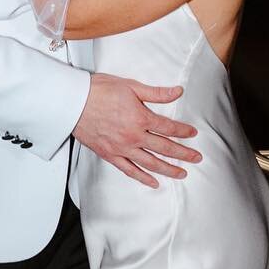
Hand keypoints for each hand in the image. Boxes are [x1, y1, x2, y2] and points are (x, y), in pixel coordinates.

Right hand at [73, 73, 201, 186]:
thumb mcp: (131, 86)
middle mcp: (134, 137)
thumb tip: (178, 91)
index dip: (183, 131)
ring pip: (151, 163)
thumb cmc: (99, 91)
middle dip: (183, 154)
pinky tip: (154, 182)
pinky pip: (130, 170)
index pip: (169, 127)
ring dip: (169, 169)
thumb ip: (156, 93)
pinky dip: (143, 178)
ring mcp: (122, 148)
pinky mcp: (110, 155)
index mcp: (141, 118)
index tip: (193, 134)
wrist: (72, 103)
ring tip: (182, 173)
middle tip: (196, 157)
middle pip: (165, 148)